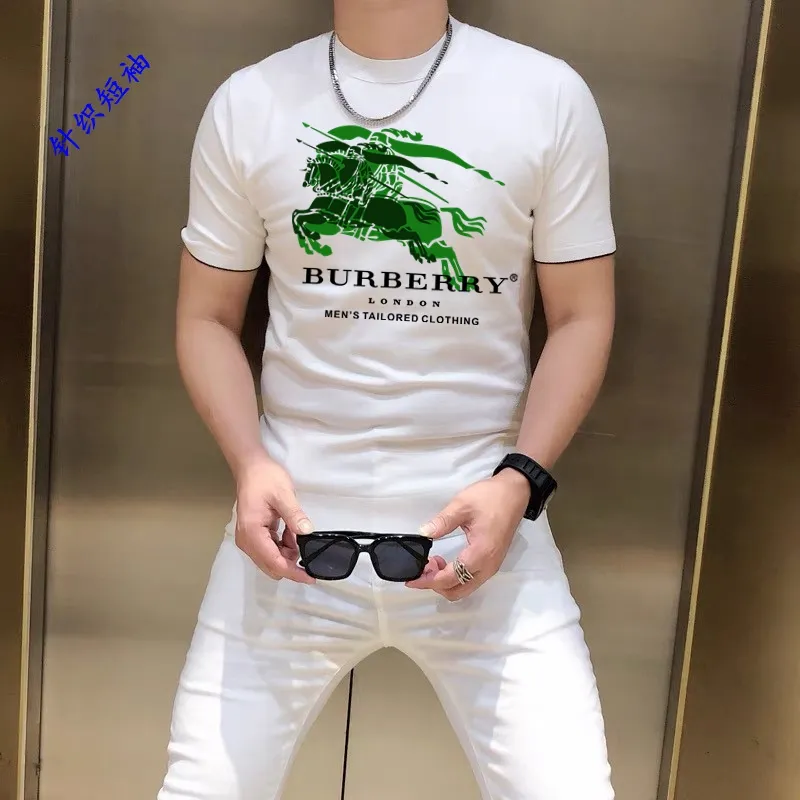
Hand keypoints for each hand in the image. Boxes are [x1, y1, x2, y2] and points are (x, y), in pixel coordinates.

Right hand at [234, 454, 315, 583]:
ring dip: (287, 552)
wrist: (251, 467)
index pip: (274, 562)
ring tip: (295, 531)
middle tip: (306, 547)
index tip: (310, 577)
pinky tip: (289, 532)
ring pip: (271, 560)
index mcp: (252, 533)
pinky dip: (283, 546)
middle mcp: (247, 541)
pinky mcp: (253, 536)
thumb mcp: (283, 494)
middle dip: (290, 562)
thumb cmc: (264, 478)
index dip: (293, 572)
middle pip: (271, 566)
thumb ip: (294, 516)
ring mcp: (248, 539)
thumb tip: (306, 533)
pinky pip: (270, 550)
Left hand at [406, 469, 529, 599]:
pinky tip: (445, 562)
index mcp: (481, 553)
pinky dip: (455, 577)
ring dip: (445, 582)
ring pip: (465, 588)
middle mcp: (488, 565)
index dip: (428, 581)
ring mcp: (492, 566)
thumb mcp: (462, 505)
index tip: (412, 578)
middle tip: (422, 568)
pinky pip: (471, 580)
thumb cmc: (492, 497)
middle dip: (435, 585)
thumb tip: (424, 533)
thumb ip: (442, 521)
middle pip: (457, 591)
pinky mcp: (492, 562)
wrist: (515, 493)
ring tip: (432, 563)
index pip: (450, 578)